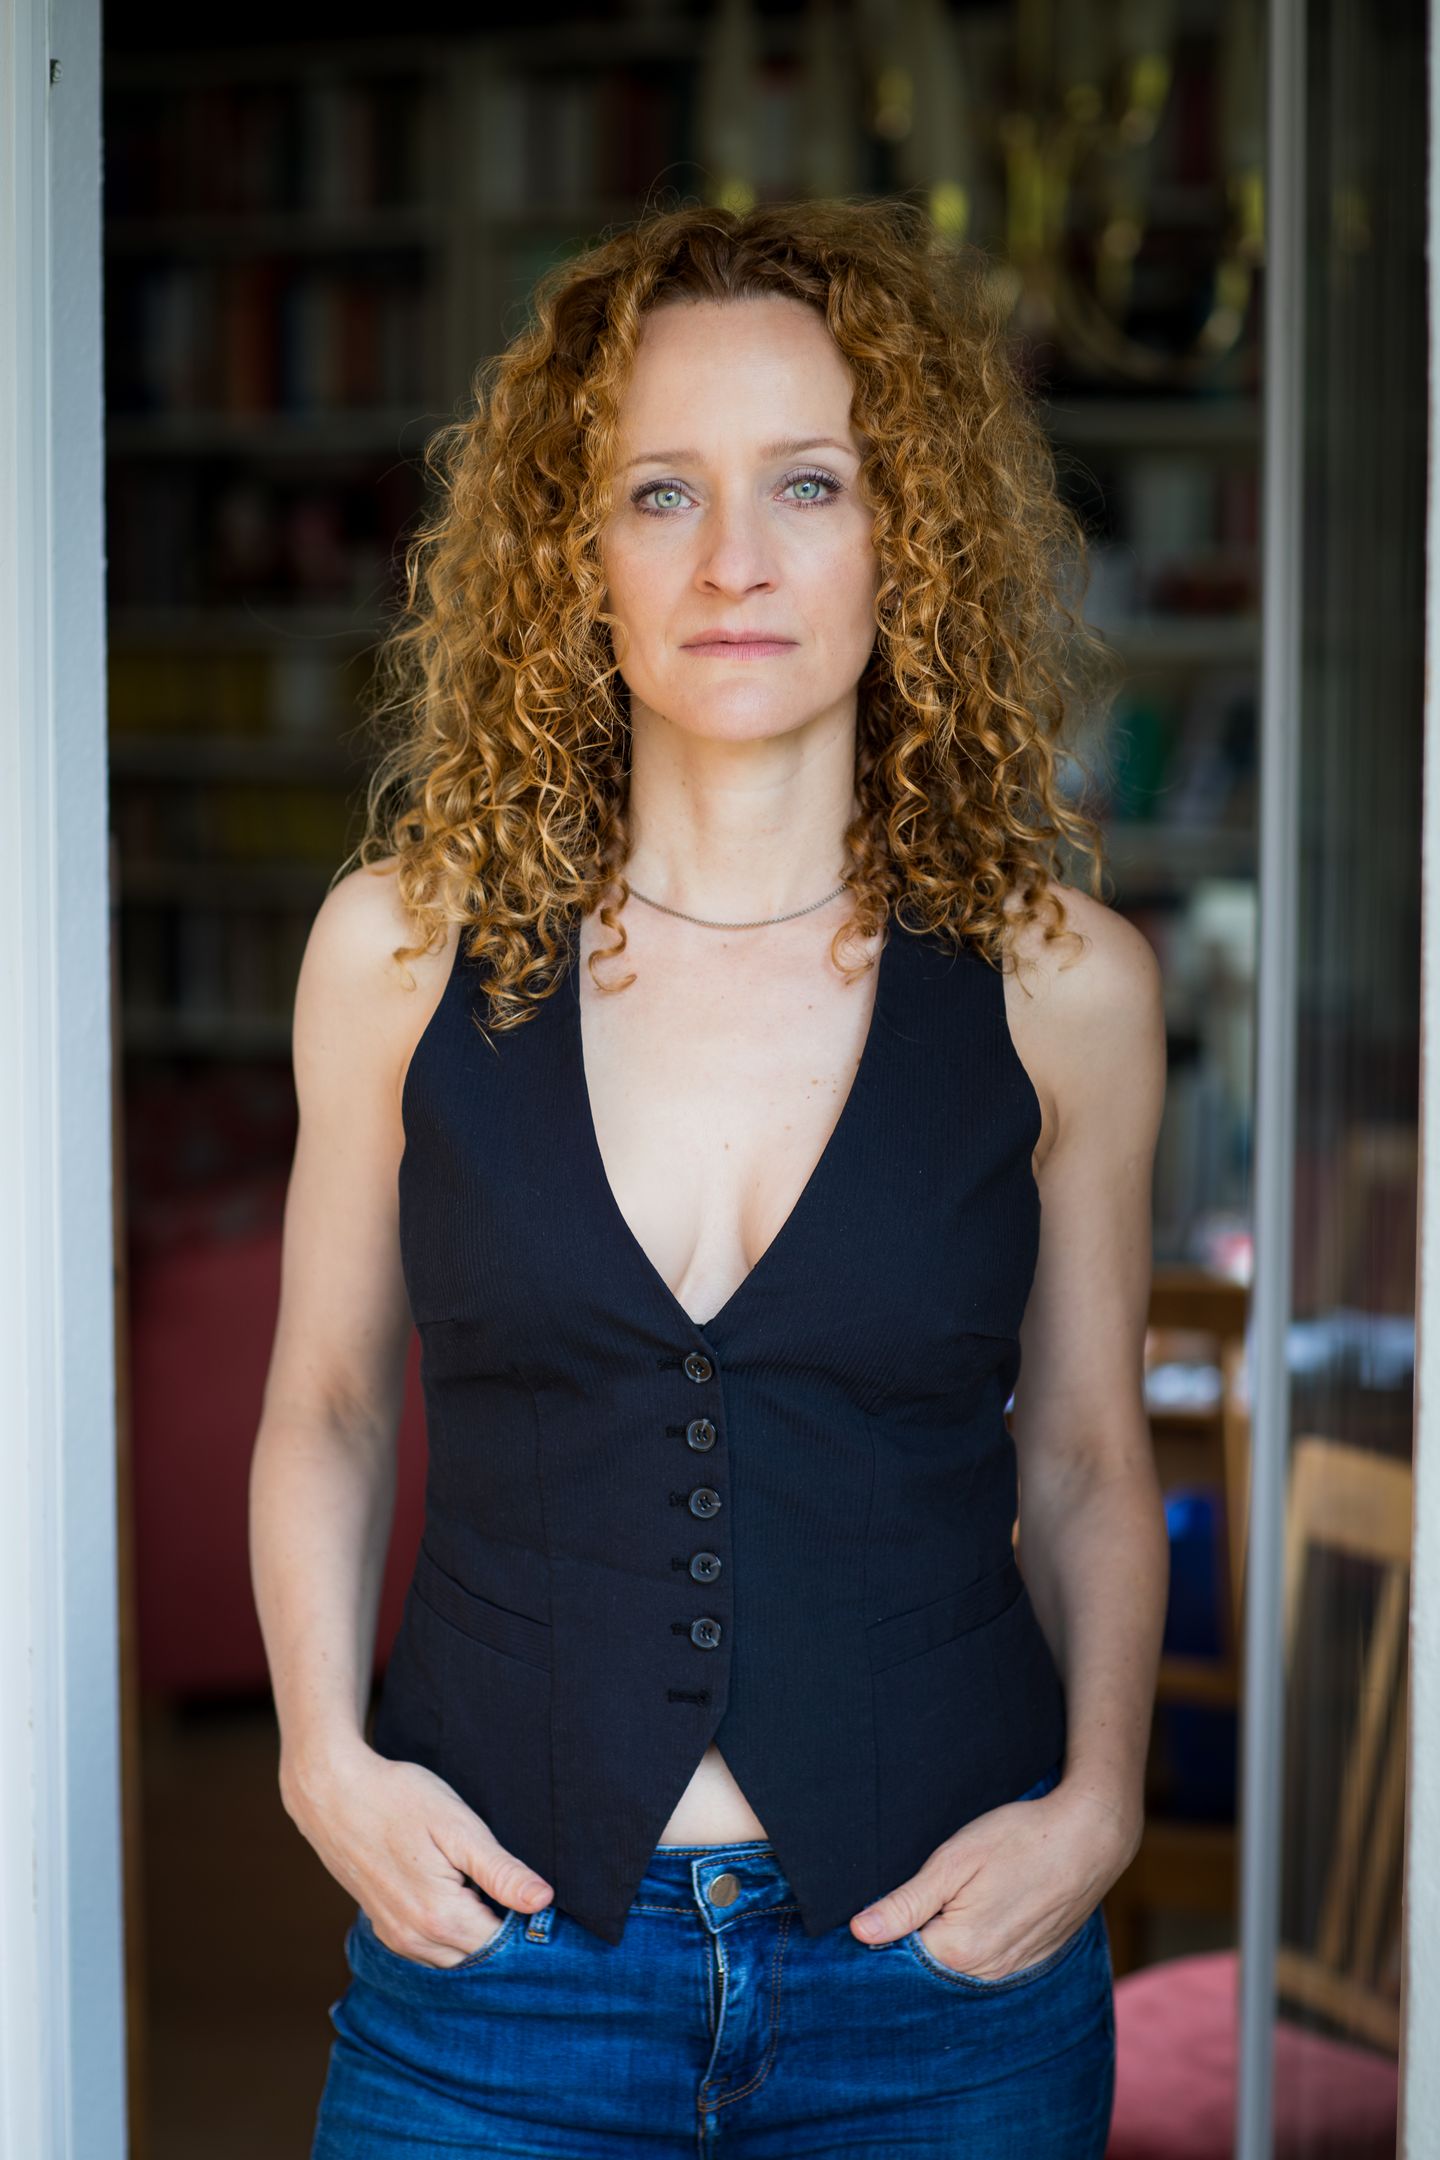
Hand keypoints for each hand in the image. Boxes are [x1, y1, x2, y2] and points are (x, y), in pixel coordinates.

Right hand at [280, 1734, 552, 1968]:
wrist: (333, 1793)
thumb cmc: (399, 1800)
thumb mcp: (457, 1827)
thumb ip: (500, 1871)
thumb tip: (543, 1902)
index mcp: (440, 1918)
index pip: (504, 1947)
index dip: (531, 1928)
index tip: (548, 1906)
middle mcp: (416, 1941)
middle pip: (481, 1959)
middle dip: (508, 1937)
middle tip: (526, 1898)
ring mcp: (397, 1940)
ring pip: (457, 1959)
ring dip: (480, 1938)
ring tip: (496, 1896)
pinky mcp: (386, 1930)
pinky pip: (432, 1951)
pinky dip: (455, 1937)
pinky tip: (465, 1902)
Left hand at [849, 1780, 1137, 1979]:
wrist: (1090, 1836)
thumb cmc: (1020, 1839)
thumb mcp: (953, 1861)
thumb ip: (906, 1903)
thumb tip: (860, 1931)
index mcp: (958, 1951)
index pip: (900, 1952)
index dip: (890, 1922)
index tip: (897, 1895)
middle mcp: (984, 1973)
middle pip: (929, 1960)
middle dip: (919, 1929)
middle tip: (938, 1884)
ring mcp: (1010, 1970)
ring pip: (958, 1960)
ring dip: (949, 1933)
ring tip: (967, 1890)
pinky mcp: (1029, 1961)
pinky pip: (987, 1959)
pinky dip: (977, 1937)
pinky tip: (987, 1903)